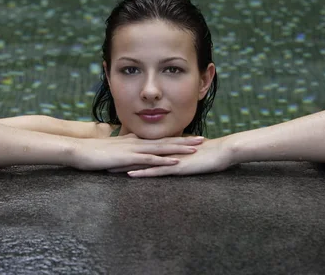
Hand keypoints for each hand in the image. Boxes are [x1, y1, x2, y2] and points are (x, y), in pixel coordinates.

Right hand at [68, 133, 204, 171]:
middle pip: (166, 141)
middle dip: (185, 140)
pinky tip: (175, 162)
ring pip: (161, 148)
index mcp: (135, 141)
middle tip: (202, 139)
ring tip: (195, 148)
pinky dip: (163, 160)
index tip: (190, 137)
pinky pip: (149, 159)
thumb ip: (124, 148)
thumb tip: (132, 148)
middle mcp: (137, 142)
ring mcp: (133, 149)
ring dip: (179, 148)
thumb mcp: (113, 149)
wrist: (80, 150)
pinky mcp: (128, 158)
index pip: (160, 138)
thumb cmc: (94, 151)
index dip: (176, 137)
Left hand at [107, 138, 231, 176]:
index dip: (126, 152)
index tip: (111, 154)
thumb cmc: (208, 154)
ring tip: (109, 169)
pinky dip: (143, 172)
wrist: (222, 151)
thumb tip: (169, 156)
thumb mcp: (188, 154)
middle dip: (120, 158)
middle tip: (102, 161)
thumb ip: (176, 154)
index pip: (141, 150)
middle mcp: (164, 152)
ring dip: (126, 166)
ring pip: (143, 162)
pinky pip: (156, 171)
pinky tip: (130, 174)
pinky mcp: (176, 167)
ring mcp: (169, 159)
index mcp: (165, 149)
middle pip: (137, 155)